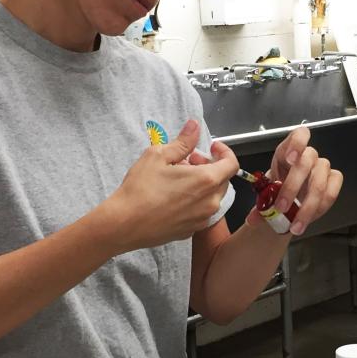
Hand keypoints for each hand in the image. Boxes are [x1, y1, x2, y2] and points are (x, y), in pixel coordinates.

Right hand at [99, 120, 238, 250]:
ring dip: (202, 184)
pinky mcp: (191, 231)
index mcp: (206, 181)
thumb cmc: (140, 189)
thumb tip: (194, 126)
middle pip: (223, 180)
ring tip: (178, 179)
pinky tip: (173, 197)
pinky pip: (201, 212)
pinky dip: (194, 201)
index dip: (224, 152)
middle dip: (210, 167)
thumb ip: (183, 141)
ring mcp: (202, 219)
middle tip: (188, 161)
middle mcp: (210, 202)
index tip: (211, 148)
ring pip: (212, 197)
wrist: (124, 224)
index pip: (232, 164)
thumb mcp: (159, 155)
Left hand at [246, 126, 342, 235]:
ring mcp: (322, 167)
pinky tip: (307, 219)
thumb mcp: (265, 195)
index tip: (290, 159)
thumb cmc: (276, 194)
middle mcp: (307, 156)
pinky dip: (319, 209)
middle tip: (280, 207)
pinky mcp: (334, 180)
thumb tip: (253, 219)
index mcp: (287, 151)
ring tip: (294, 225)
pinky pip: (331, 193)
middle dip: (292, 188)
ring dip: (306, 207)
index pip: (299, 135)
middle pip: (305, 163)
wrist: (287, 205)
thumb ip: (261, 204)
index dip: (297, 144)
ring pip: (319, 183)